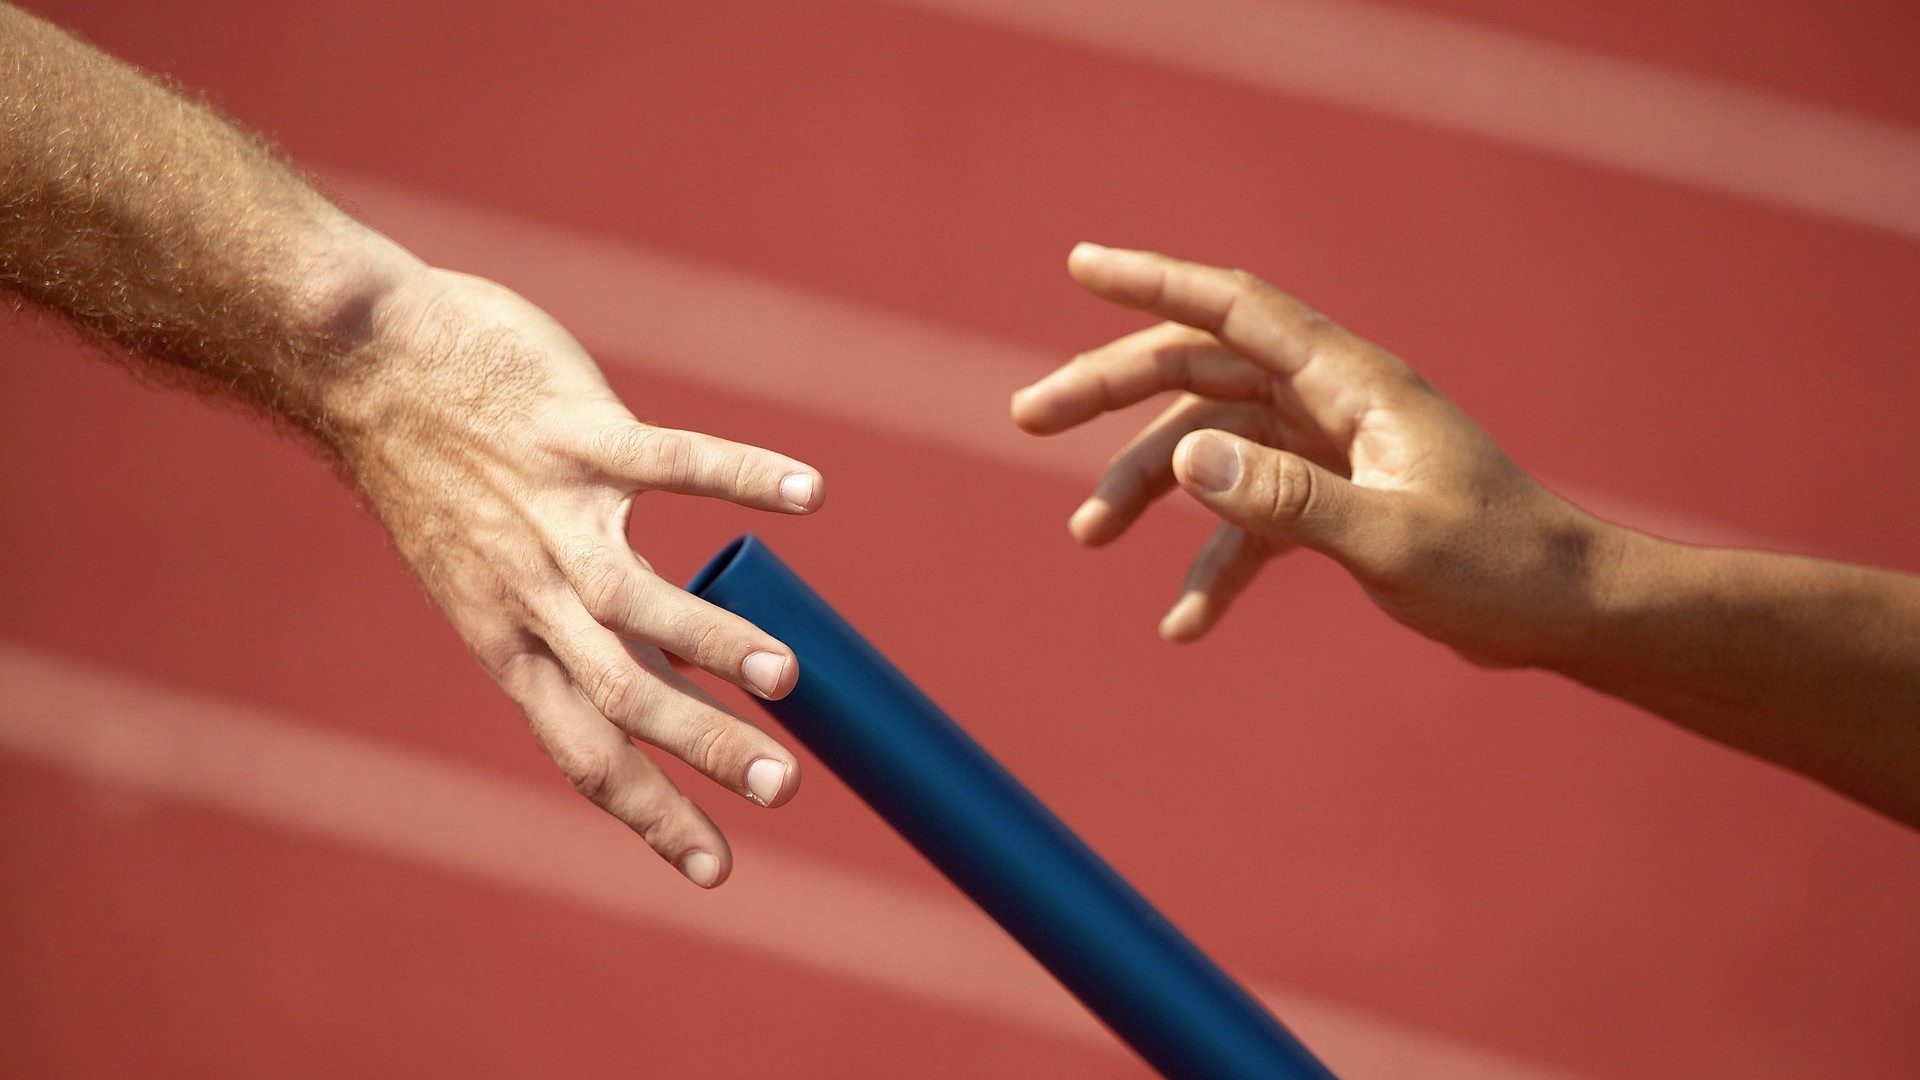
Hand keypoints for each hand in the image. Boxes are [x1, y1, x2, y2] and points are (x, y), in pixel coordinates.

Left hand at [332, 267, 821, 886]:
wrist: (353, 364)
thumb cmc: (439, 477)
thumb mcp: (487, 580)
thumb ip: (568, 630)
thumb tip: (661, 676)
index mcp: (511, 642)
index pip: (585, 754)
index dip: (652, 816)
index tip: (718, 870)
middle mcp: (530, 591)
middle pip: (620, 694)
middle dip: (703, 746)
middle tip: (782, 788)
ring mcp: (553, 510)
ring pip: (636, 594)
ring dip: (712, 637)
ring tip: (787, 676)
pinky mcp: (575, 428)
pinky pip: (670, 458)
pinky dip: (742, 476)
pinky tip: (807, 494)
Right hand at [1012, 244, 1605, 668]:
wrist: (1562, 612)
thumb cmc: (1499, 566)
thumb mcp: (1391, 539)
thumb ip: (1286, 502)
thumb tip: (1183, 464)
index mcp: (1348, 384)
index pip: (1233, 308)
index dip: (1152, 280)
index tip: (1081, 265)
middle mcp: (1328, 401)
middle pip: (1197, 371)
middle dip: (1109, 390)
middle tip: (1026, 415)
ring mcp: (1325, 450)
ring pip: (1209, 446)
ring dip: (1146, 488)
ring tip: (1086, 537)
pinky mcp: (1331, 503)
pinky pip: (1247, 520)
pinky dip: (1210, 564)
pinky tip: (1182, 624)